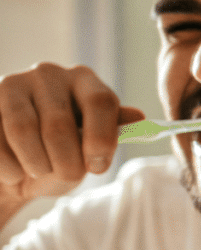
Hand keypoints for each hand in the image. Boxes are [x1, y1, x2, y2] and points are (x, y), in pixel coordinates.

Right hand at [0, 63, 144, 204]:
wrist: (17, 167)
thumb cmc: (63, 154)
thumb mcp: (92, 145)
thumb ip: (112, 132)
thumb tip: (138, 117)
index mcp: (85, 80)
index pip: (101, 102)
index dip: (101, 140)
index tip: (98, 167)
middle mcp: (49, 73)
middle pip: (59, 125)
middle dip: (65, 163)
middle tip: (67, 175)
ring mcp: (12, 83)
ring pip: (22, 130)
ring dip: (34, 164)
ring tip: (39, 172)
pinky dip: (7, 167)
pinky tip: (14, 173)